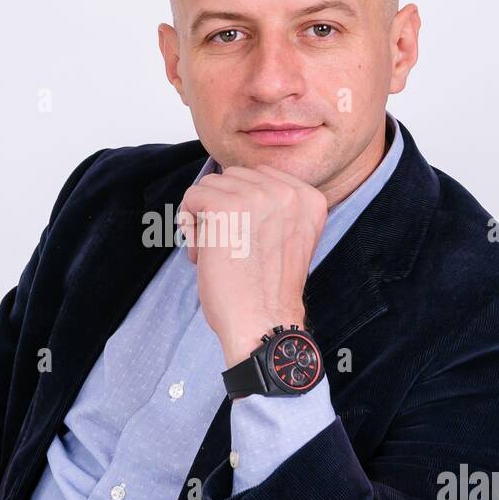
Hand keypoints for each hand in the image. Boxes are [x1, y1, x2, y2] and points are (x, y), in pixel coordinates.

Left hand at [177, 163, 327, 366]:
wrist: (263, 323)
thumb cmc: (267, 292)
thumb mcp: (287, 238)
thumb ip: (274, 209)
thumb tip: (231, 181)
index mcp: (309, 199)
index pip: (260, 176)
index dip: (242, 205)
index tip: (244, 238)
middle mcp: (288, 192)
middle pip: (234, 177)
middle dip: (222, 209)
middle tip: (227, 249)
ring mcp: (257, 197)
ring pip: (210, 184)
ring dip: (205, 218)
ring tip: (215, 253)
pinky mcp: (225, 206)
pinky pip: (193, 196)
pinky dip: (189, 225)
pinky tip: (202, 254)